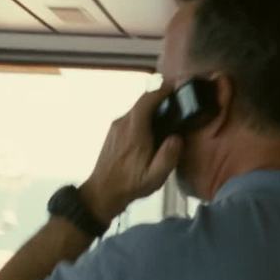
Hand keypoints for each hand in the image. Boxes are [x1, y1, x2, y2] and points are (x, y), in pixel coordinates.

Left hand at [80, 85, 182, 224]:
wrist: (102, 192)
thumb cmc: (130, 184)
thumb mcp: (154, 177)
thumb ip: (168, 156)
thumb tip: (177, 138)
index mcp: (134, 130)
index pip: (147, 100)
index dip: (161, 90)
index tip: (175, 86)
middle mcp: (123, 123)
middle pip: (142, 103)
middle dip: (159, 99)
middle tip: (177, 103)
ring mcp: (116, 127)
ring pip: (136, 111)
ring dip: (151, 110)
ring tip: (167, 118)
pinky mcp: (113, 133)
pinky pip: (131, 119)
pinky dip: (143, 119)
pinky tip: (152, 132)